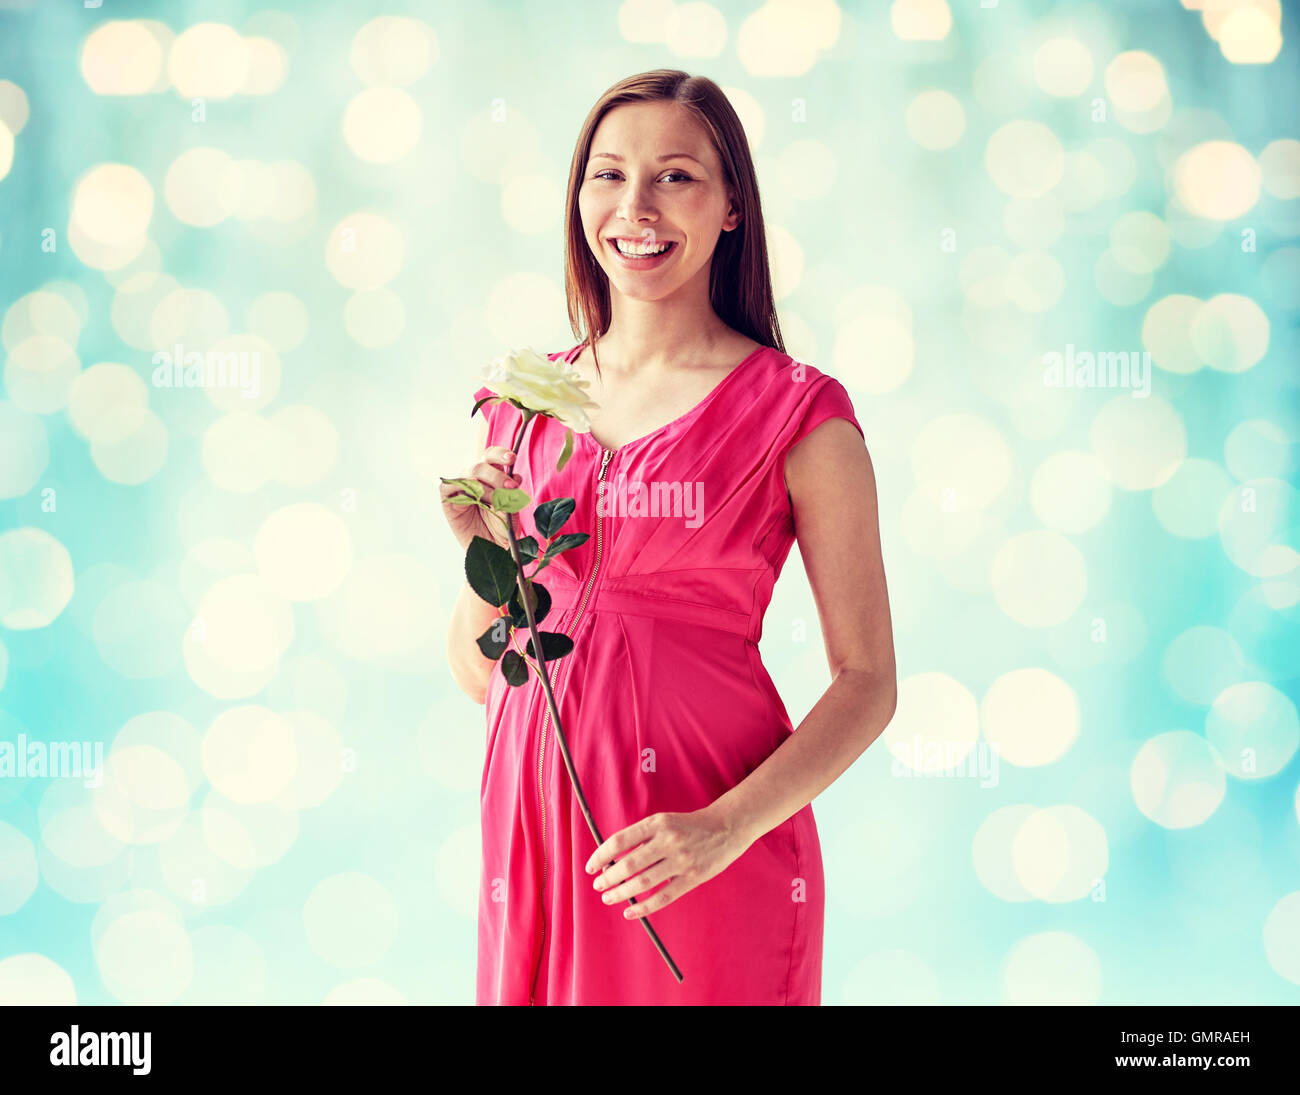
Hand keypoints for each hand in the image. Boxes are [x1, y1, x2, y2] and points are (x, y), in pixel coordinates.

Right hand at [441, 443, 519, 550]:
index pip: (492, 456)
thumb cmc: (502, 528)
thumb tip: (515, 476)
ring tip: (498, 502)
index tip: (512, 459)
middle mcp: (476, 478)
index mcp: (492, 475)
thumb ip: (511, 492)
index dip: (501, 454)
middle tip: (511, 487)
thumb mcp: (511, 509)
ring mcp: (461, 487)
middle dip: (497, 474)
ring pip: (468, 473)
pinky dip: (464, 489)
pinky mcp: (448, 499)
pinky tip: (477, 501)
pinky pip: (449, 485)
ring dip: (486, 486)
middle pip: (482, 463)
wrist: (492, 551)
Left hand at [584, 807, 752, 919]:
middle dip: (608, 878)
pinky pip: (663, 897)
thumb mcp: (664, 822)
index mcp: (658, 823)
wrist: (727, 827)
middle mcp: (668, 840)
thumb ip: (642, 839)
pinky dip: (644, 907)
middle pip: (629, 864)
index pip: (620, 840)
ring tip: (608, 898)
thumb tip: (614, 862)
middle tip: (598, 886)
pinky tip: (630, 912)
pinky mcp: (692, 877)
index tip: (590, 867)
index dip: (601, 855)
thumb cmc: (689, 826)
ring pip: (643, 882)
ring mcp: (681, 860)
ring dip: (621, 893)